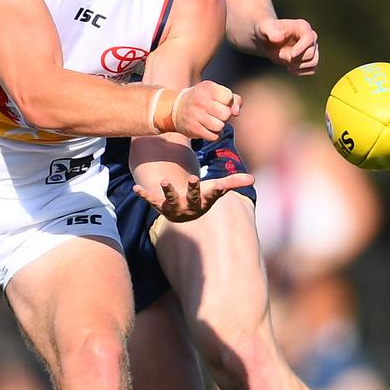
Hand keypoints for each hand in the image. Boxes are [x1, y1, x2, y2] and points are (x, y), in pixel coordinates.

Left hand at [133, 171, 254, 221]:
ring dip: (167, 191)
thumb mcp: (215, 188)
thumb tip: (252, 179)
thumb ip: (232, 182)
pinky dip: (144, 195)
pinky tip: (136, 188)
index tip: (221, 185)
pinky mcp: (159, 205)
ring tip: (163, 180)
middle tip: (192, 178)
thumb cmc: (201, 196)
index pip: (212, 195)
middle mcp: (189, 206)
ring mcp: (173, 206)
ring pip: (171, 199)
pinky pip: (151, 201)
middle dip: (192, 189)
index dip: (216, 190)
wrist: (182, 211)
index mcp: (204, 201)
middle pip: (192, 197)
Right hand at [171, 81, 241, 139]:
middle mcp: (201, 101)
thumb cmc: (202, 99)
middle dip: (225, 116)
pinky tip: (209, 129)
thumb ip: (233, 98)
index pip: (228, 97)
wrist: (176, 108)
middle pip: (226, 114)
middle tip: (217, 114)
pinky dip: (215, 134)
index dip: (228, 102)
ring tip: (213, 121)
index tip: (221, 102)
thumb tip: (236, 112)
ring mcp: (196, 116)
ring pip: (220, 126)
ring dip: (220, 126)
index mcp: (208, 89)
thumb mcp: (216, 91)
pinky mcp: (194, 129)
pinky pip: (214, 136)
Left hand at [254, 17, 318, 75]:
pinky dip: (301, 72)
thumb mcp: (264, 29)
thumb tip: (279, 38)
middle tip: (281, 56)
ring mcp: (311, 48)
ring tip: (286, 64)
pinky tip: (289, 69)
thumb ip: (270, 32)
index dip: (301, 49)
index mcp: (302, 26)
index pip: (309, 39)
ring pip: (313, 62)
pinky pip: (312, 70)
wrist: (266, 41)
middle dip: (295, 59)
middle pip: (311, 54)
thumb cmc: (265, 31)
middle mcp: (310, 36)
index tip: (291, 55)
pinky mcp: (309, 58)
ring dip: (298, 66)